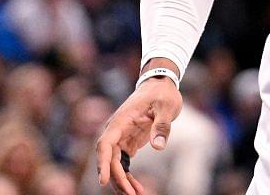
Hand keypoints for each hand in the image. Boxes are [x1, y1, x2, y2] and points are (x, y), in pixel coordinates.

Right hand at [95, 78, 182, 194]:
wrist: (160, 85)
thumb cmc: (162, 93)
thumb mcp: (166, 106)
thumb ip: (162, 125)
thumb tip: (159, 147)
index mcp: (120, 121)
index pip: (105, 144)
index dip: (103, 163)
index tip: (103, 180)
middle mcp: (115, 131)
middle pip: (109, 159)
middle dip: (117, 178)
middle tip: (130, 194)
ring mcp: (120, 138)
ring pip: (115, 164)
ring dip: (122, 180)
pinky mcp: (128, 143)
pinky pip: (123, 163)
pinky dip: (128, 175)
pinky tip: (136, 188)